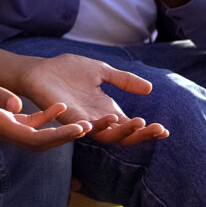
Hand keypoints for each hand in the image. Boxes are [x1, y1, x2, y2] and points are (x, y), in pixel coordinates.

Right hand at [0, 61, 88, 150]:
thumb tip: (18, 105)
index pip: (35, 138)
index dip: (59, 136)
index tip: (79, 129)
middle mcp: (1, 131)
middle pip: (39, 143)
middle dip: (64, 138)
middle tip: (89, 129)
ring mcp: (1, 126)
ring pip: (36, 136)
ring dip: (58, 132)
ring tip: (81, 123)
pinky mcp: (1, 118)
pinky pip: (28, 125)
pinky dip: (44, 119)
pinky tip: (58, 108)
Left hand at [18, 54, 169, 145]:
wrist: (40, 70)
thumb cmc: (68, 72)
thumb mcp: (102, 72)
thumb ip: (123, 80)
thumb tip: (150, 88)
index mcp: (106, 111)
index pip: (130, 127)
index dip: (147, 131)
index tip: (165, 130)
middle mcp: (96, 120)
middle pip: (123, 136)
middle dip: (141, 134)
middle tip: (157, 129)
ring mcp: (81, 121)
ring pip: (105, 134)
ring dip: (122, 130)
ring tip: (138, 122)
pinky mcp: (66, 117)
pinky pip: (81, 127)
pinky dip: (93, 126)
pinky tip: (107, 121)